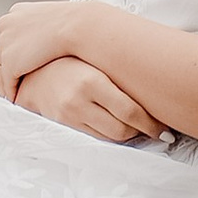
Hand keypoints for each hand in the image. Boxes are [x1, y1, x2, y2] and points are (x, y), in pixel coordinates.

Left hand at [0, 0, 80, 96]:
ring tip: (17, 94)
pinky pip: (8, 84)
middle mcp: (6, 25)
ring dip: (10, 83)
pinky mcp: (10, 63)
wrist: (76, 27)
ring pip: (3, 70)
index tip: (21, 64)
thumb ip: (40, 28)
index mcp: (17, 12)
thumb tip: (42, 39)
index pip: (10, 36)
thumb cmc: (73, 23)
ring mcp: (6, 44)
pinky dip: (13, 93)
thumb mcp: (51, 19)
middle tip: (16, 82)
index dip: (17, 53)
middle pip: (3, 52)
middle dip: (10, 68)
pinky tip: (20, 100)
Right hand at [10, 56, 167, 144]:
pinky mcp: (62, 126)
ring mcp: (69, 116)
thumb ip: (120, 74)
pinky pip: (94, 139)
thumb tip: (158, 88)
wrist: (33, 67)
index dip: (151, 124)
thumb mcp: (95, 60)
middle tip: (155, 129)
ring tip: (138, 128)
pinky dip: (110, 137)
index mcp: (91, 80)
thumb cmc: (70, 58)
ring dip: (127, 136)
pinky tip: (117, 128)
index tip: (164, 129)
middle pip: (122, 130)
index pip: (130, 112)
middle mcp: (79, 101)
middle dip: (142, 132)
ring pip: (109, 138)